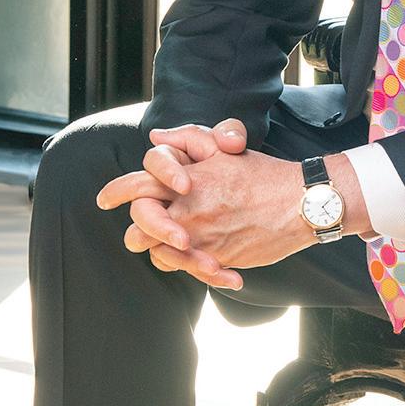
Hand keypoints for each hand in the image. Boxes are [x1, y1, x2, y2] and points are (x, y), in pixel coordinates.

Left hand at [96, 119, 301, 289]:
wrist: (300, 204)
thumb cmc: (263, 175)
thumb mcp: (224, 149)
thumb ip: (188, 139)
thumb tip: (156, 136)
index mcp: (186, 181)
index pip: (135, 186)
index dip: (115, 193)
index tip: (104, 200)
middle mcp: (187, 211)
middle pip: (138, 228)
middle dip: (138, 229)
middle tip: (138, 232)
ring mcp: (200, 239)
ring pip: (158, 253)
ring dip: (161, 249)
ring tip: (174, 244)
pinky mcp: (216, 260)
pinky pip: (187, 270)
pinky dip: (190, 267)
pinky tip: (204, 261)